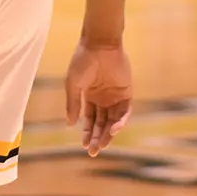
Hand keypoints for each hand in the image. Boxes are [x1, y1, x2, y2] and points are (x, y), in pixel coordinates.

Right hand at [65, 42, 132, 157]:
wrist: (100, 44)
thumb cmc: (83, 61)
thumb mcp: (73, 85)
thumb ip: (73, 104)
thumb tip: (70, 124)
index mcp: (89, 96)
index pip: (89, 120)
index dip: (86, 133)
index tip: (83, 146)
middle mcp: (103, 98)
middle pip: (101, 123)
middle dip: (96, 138)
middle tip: (93, 151)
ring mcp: (115, 96)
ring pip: (113, 121)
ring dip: (108, 134)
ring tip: (102, 144)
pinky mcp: (126, 92)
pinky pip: (125, 112)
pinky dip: (120, 122)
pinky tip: (113, 129)